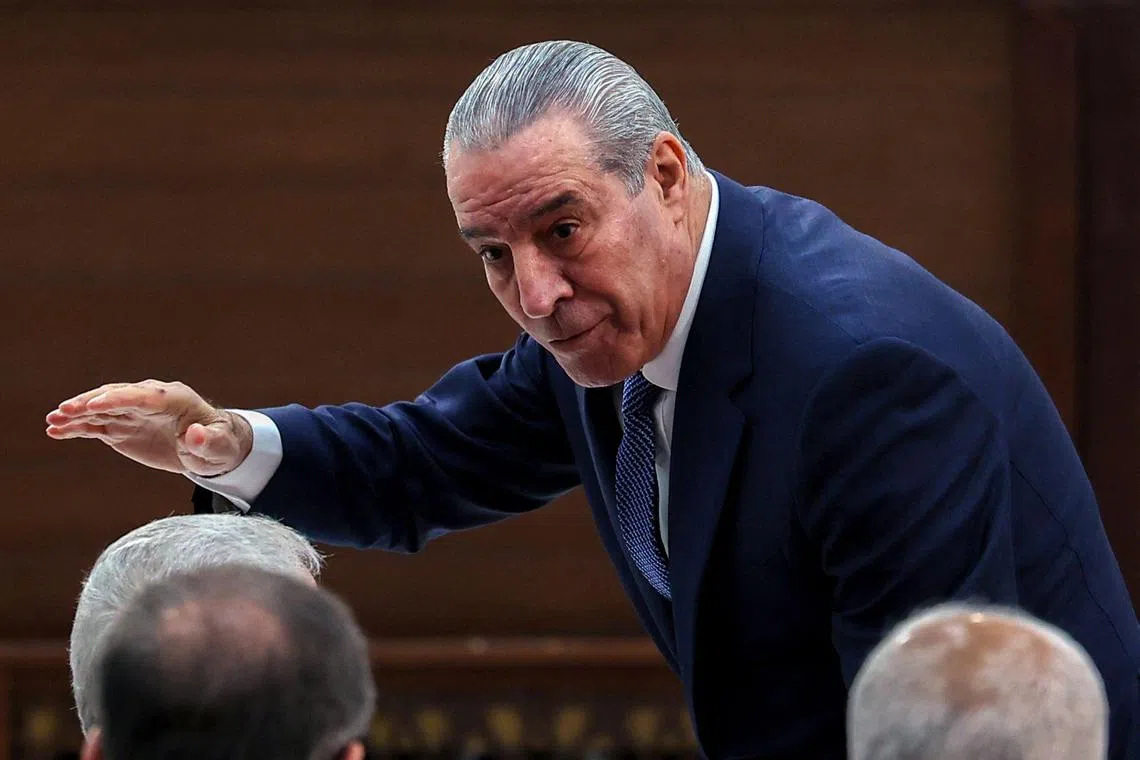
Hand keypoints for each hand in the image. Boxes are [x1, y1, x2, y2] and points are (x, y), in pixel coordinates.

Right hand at [45, 380, 252, 476]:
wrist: (210, 447)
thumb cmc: (219, 443)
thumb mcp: (219, 446)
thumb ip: (207, 441)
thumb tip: (193, 434)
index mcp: (175, 398)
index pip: (144, 396)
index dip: (121, 399)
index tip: (97, 404)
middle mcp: (149, 400)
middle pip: (116, 397)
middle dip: (90, 402)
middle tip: (64, 410)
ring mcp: (132, 413)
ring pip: (100, 409)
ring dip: (77, 414)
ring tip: (52, 421)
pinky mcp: (122, 427)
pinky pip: (96, 425)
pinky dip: (77, 427)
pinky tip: (55, 431)